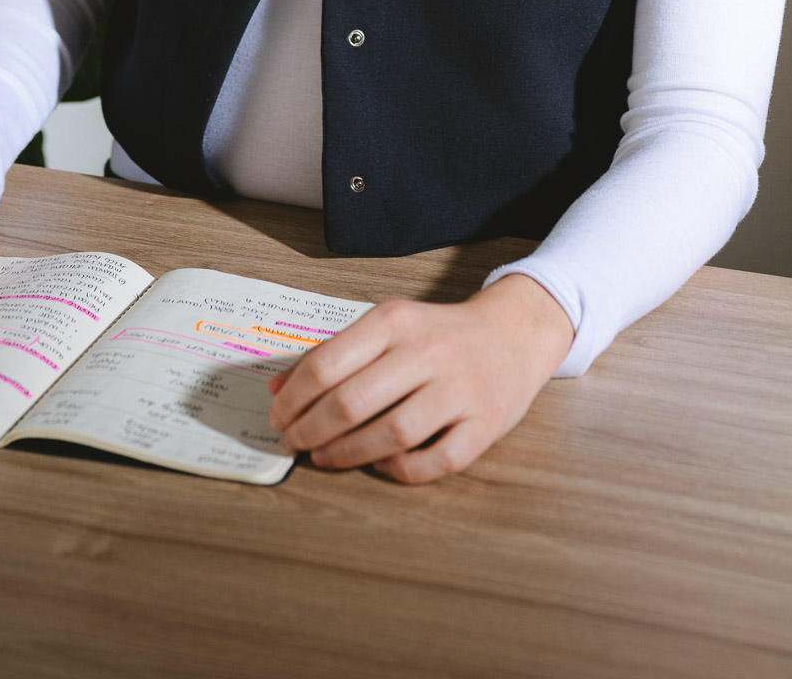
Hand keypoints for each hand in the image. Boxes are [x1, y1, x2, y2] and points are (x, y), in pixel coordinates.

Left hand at [266, 273, 574, 483]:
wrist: (514, 332)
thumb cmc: (439, 334)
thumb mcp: (388, 327)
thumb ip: (334, 353)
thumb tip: (278, 389)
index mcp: (395, 321)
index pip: (328, 363)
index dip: (293, 398)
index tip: (276, 417)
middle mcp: (427, 352)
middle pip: (352, 402)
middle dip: (310, 430)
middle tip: (292, 443)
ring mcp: (460, 390)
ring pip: (391, 434)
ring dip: (347, 454)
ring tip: (324, 458)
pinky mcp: (485, 424)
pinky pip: (436, 460)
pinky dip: (401, 469)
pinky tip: (381, 465)